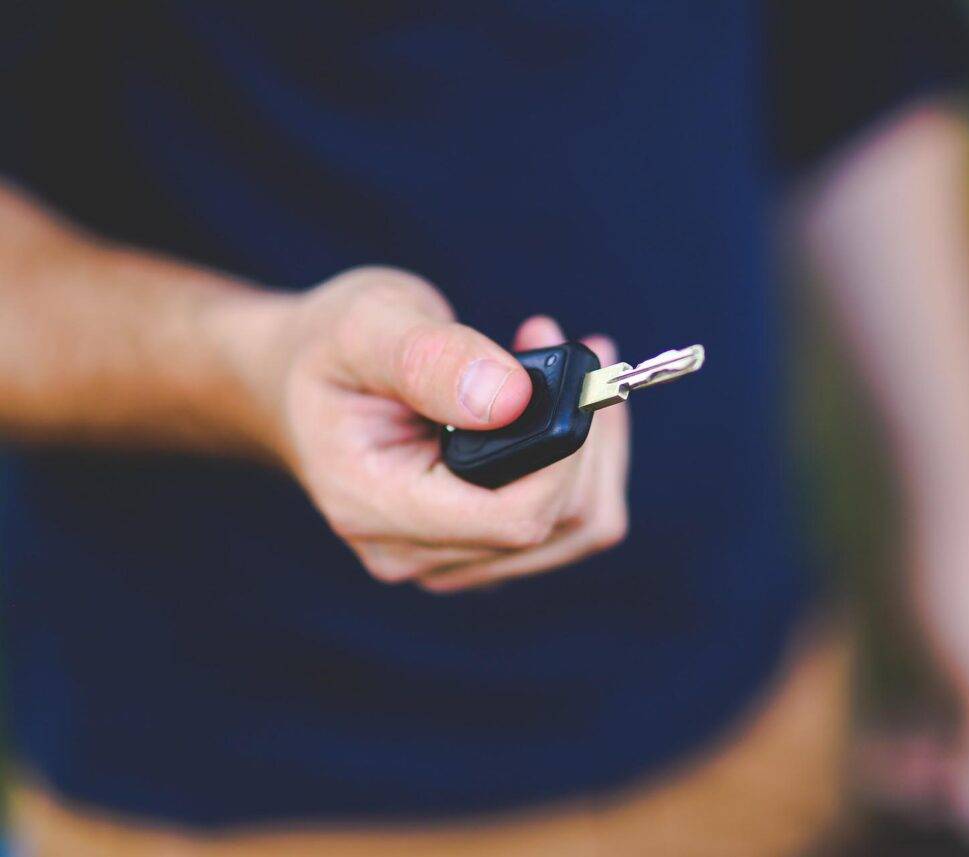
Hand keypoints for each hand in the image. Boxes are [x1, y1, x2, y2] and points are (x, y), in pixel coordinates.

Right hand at [255, 266, 629, 590]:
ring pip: (575, 530)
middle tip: (569, 347)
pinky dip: (580, 460)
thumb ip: (433, 358)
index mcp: (375, 506)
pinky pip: (565, 522)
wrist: (299, 382)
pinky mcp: (478, 547)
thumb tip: (512, 397)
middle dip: (586, 437)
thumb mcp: (366, 325)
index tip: (574, 375)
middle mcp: (413, 552)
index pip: (512, 519)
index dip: (565, 455)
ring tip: (559, 363)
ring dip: (593, 446)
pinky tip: (552, 402)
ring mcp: (448, 557)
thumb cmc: (328, 349)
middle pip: (555, 527)